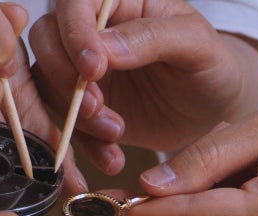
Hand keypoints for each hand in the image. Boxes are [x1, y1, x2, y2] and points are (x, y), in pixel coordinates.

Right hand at [29, 0, 257, 168]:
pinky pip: (63, 125)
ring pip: (48, 86)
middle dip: (65, 79)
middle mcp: (92, 29)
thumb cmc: (210, 67)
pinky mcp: (80, 108)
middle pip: (46, 40)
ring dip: (75, 118)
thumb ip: (153, 38)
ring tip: (116, 136)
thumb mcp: (196, 45)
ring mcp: (80, 70)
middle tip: (97, 107)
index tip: (94, 70)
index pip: (76, 2)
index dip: (75, 33)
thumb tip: (106, 48)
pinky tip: (113, 159)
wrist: (209, 113)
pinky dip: (84, 147)